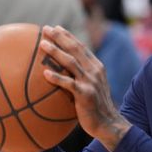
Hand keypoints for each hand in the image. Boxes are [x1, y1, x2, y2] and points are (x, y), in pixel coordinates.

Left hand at [40, 25, 130, 151]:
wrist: (109, 124)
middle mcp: (94, 71)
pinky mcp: (86, 94)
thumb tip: (60, 74)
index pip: (81, 46)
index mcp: (96, 67)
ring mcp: (90, 82)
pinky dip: (57, 77)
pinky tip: (44, 73)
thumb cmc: (96, 107)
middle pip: (75, 49)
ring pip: (71, 62)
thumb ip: (80, 78)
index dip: (68, 36)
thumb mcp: (91, 87)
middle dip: (60, 37)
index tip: (56, 28)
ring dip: (56, 52)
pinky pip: (68, 84)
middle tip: (45, 29)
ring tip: (42, 44)